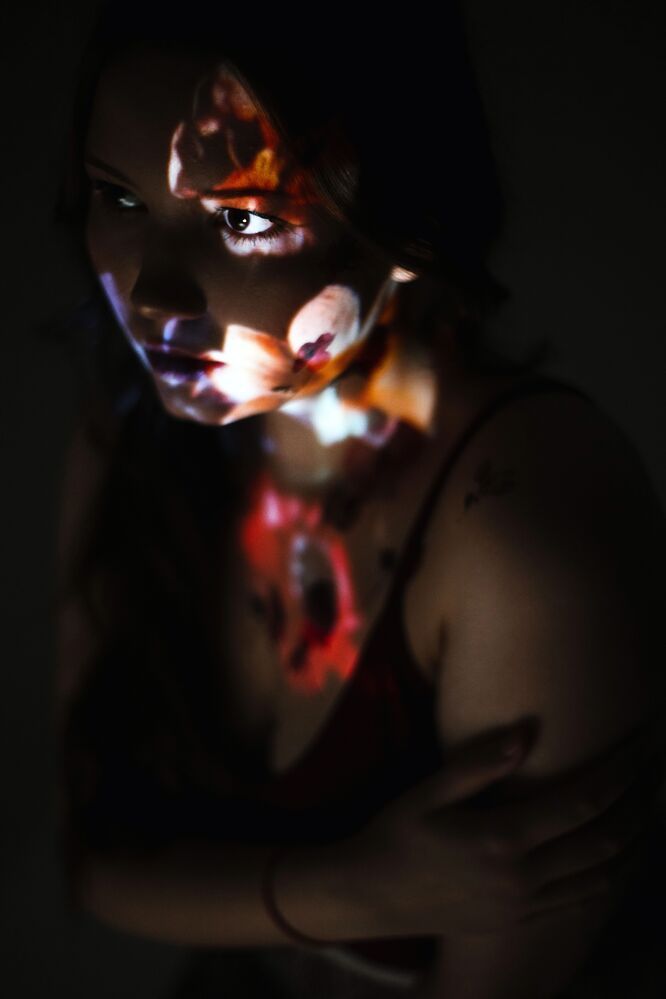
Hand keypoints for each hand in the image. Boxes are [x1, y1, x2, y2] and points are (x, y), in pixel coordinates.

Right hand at [345, 719, 663, 938]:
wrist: (370, 897)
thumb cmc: (396, 833)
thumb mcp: (428, 792)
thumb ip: (479, 764)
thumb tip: (527, 732)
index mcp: (502, 839)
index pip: (583, 801)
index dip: (620, 770)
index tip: (642, 742)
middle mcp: (522, 878)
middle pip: (605, 838)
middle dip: (641, 801)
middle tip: (659, 767)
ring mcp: (524, 906)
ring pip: (602, 874)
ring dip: (636, 838)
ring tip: (652, 805)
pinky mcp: (520, 920)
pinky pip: (582, 899)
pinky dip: (611, 872)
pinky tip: (618, 852)